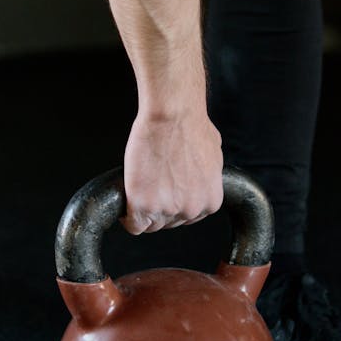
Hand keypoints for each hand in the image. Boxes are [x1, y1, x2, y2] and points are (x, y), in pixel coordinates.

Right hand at [122, 108, 223, 234]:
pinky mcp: (142, 205)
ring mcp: (166, 210)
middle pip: (168, 223)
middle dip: (159, 206)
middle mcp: (191, 210)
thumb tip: (198, 178)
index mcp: (209, 202)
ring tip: (140, 187)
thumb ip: (206, 177)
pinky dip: (127, 217)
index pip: (187, 219)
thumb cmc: (192, 126)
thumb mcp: (213, 156)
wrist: (172, 116)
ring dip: (143, 210)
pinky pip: (133, 225)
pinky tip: (127, 200)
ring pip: (150, 225)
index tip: (164, 195)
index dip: (172, 205)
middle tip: (151, 185)